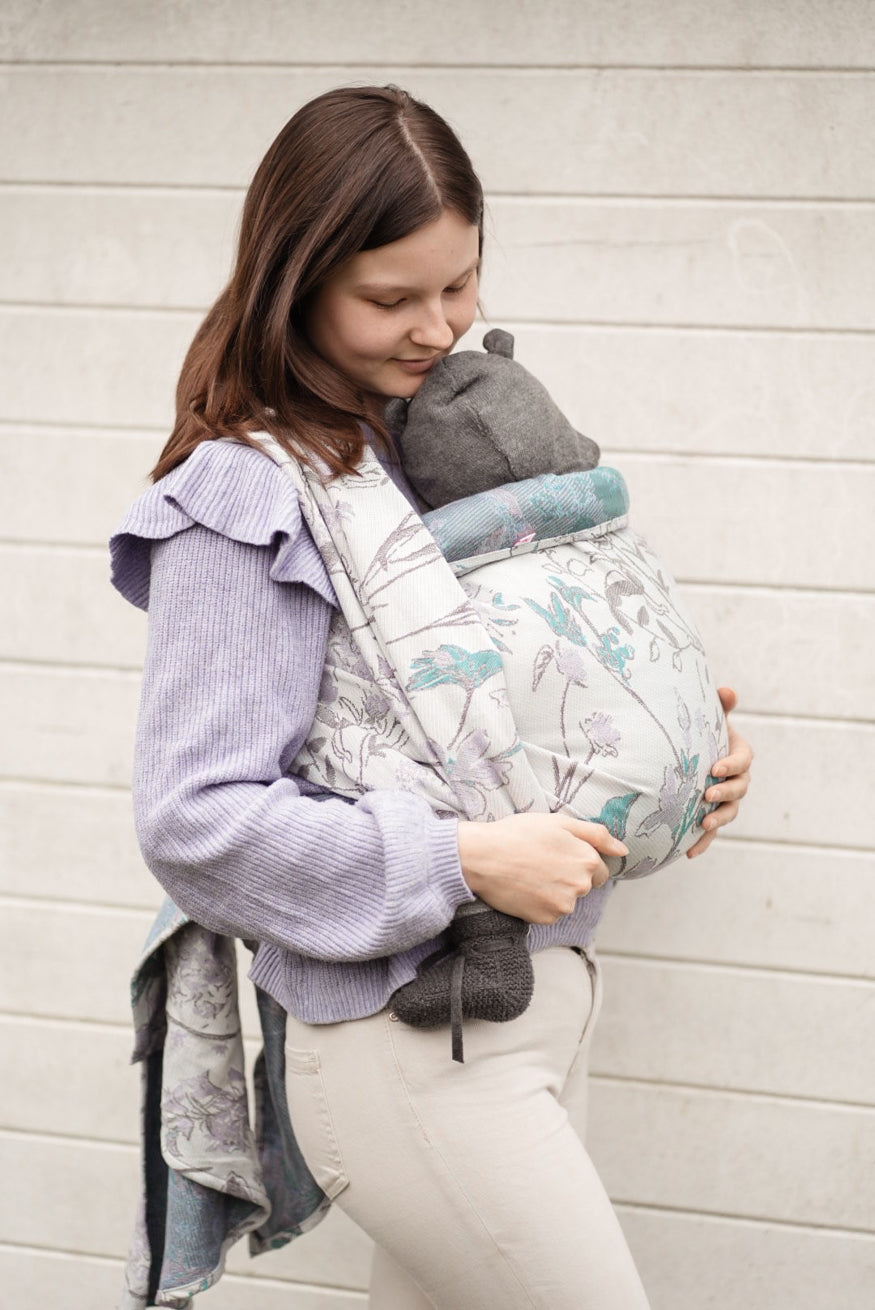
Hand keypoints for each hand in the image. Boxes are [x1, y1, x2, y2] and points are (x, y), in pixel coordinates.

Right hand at [457, 813, 626, 923]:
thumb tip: (623, 851)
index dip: (578, 860)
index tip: (558, 854)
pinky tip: (524, 888)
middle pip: (583, 886)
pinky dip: (540, 903)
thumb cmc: (519, 833)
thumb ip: (597, 835)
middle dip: (568, 876)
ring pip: (566, 900)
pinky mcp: (545, 919)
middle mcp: (580, 887)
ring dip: (555, 891)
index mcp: (587, 861)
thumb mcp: (560, 822)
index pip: (598, 870)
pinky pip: (550, 912)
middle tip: (541, 861)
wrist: (483, 857)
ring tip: (530, 874)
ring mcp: (562, 906)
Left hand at [687, 686, 752, 858]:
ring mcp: (726, 799)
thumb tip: (727, 691)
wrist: (689, 752)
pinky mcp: (712, 814)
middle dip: (725, 792)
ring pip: (729, 812)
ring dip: (718, 819)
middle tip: (707, 794)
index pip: (743, 760)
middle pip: (739, 789)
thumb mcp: (709, 717)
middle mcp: (738, 779)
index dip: (732, 765)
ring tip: (703, 824)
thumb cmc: (701, 731)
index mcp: (740, 754)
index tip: (715, 768)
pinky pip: (711, 831)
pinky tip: (690, 853)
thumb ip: (720, 705)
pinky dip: (703, 842)